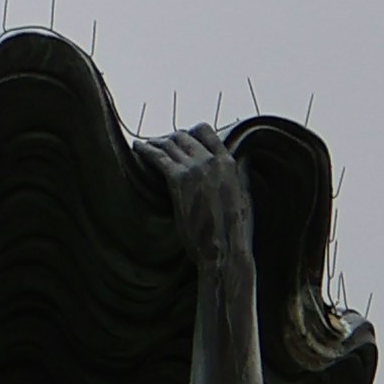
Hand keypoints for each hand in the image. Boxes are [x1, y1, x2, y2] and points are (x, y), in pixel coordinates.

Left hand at [145, 127, 253, 281]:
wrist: (224, 251)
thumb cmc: (235, 233)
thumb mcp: (245, 197)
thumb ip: (242, 174)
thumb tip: (244, 160)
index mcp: (228, 162)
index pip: (205, 131)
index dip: (190, 133)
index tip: (181, 139)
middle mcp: (211, 160)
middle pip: (183, 136)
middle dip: (170, 139)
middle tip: (160, 145)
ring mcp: (194, 169)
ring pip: (169, 144)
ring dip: (156, 143)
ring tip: (146, 145)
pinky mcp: (178, 180)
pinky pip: (158, 157)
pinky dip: (145, 150)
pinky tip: (137, 149)